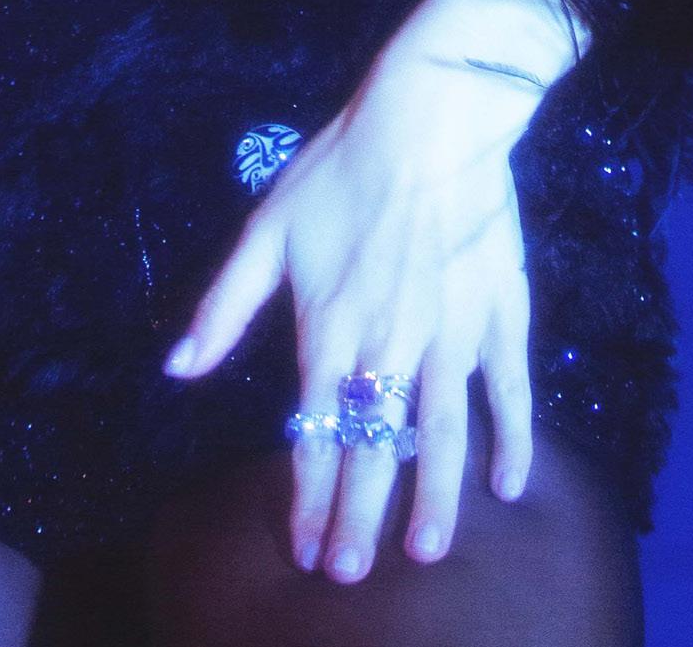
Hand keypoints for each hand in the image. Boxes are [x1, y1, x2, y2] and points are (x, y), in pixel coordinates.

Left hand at [164, 0, 587, 581]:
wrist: (431, 116)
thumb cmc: (341, 167)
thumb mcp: (267, 229)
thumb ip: (225, 306)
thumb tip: (177, 368)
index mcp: (329, 328)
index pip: (317, 433)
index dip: (311, 497)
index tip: (308, 552)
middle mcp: (390, 344)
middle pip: (376, 448)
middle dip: (361, 518)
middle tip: (352, 575)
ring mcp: (451, 332)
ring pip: (444, 434)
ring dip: (436, 499)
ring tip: (426, 553)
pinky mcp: (499, 312)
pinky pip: (511, 389)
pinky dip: (515, 439)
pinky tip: (510, 485)